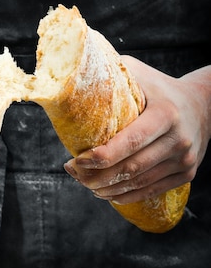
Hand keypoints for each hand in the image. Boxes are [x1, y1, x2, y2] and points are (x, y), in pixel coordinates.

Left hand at [64, 59, 210, 203]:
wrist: (203, 103)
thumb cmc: (159, 86)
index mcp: (166, 114)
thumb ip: (110, 72)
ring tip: (85, 183)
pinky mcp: (187, 173)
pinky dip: (128, 195)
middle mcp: (178, 139)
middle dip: (98, 176)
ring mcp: (184, 159)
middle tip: (74, 173)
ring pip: (140, 182)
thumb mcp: (138, 72)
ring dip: (109, 188)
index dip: (101, 156)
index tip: (76, 160)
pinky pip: (153, 190)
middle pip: (132, 167)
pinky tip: (108, 193)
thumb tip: (70, 72)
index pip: (130, 141)